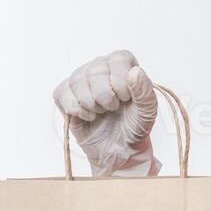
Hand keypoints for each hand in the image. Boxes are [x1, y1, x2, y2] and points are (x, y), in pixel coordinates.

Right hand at [52, 49, 160, 176]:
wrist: (120, 149)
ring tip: (101, 112)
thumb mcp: (148, 111)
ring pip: (76, 83)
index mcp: (122, 64)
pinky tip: (89, 116)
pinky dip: (77, 110)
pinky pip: (62, 95)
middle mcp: (99, 66)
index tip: (126, 99)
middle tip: (113, 108)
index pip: (117, 61)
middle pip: (94, 72)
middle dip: (106, 98)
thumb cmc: (134, 126)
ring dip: (92, 106)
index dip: (121, 83)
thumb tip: (135, 72)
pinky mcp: (65, 94)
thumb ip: (144, 91)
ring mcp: (80, 79)